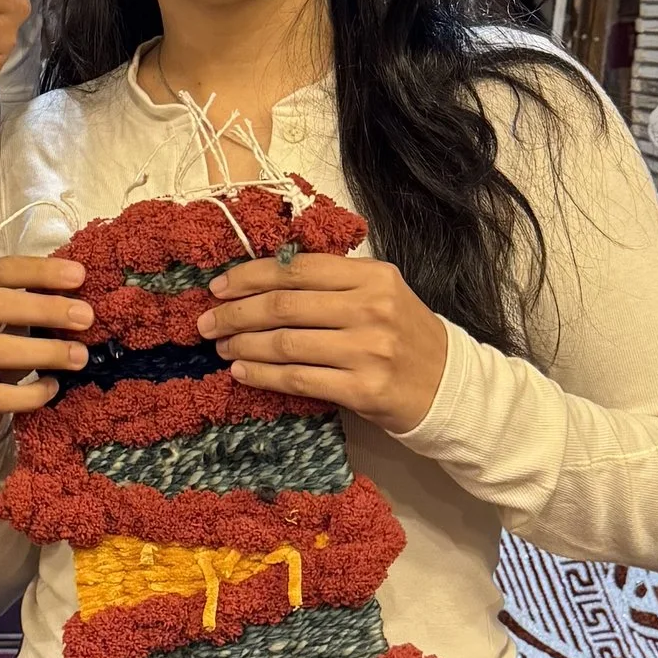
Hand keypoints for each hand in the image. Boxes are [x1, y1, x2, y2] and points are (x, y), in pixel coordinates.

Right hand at [0, 256, 90, 436]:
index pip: (2, 270)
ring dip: (44, 352)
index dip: (40, 271)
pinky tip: (53, 387)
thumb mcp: (10, 318)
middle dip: (44, 309)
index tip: (79, 276)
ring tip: (80, 356)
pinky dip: (28, 393)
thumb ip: (37, 303)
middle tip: (85, 317)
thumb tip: (85, 300)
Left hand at [197, 254, 449, 434]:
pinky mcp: (363, 389)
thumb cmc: (406, 337)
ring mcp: (368, 349)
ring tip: (221, 347)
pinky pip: (298, 378)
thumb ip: (334, 283)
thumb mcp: (381, 294)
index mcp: (373, 276)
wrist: (450, 387)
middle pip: (285, 304)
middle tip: (207, 321)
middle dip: (236, 312)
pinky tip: (241, 372)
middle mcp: (370, 308)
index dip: (251, 275)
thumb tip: (263, 281)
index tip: (219, 286)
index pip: (298, 268)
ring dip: (243, 344)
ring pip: (286, 342)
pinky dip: (263, 374)